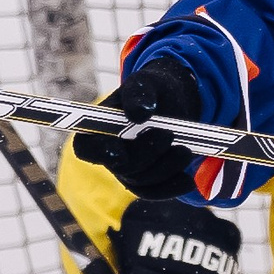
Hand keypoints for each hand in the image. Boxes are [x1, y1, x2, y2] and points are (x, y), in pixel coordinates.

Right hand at [70, 58, 204, 200]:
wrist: (173, 101)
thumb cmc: (151, 90)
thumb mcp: (146, 82)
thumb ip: (138, 93)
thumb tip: (139, 113)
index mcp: (97, 127)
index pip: (86, 148)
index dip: (99, 153)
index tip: (119, 152)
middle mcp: (109, 153)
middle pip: (120, 167)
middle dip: (145, 154)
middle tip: (167, 135)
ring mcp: (127, 169)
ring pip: (141, 181)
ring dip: (165, 168)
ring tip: (184, 150)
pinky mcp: (146, 181)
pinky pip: (154, 191)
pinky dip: (172, 186)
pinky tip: (187, 180)